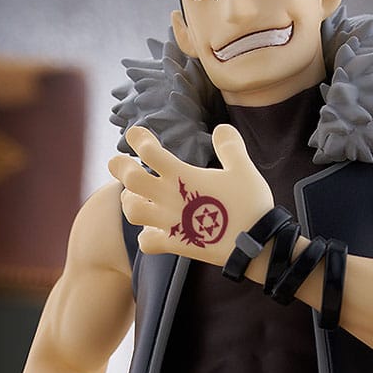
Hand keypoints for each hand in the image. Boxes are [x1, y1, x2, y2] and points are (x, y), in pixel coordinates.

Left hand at [108, 124, 273, 265]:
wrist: (255, 244)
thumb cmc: (250, 203)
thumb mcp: (243, 168)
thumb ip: (230, 146)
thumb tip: (221, 128)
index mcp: (183, 175)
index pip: (149, 151)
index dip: (138, 138)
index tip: (135, 134)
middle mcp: (170, 197)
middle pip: (130, 179)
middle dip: (119, 167)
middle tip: (117, 162)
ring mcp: (170, 222)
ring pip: (132, 210)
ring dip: (130, 201)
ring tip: (135, 196)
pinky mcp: (176, 244)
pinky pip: (147, 242)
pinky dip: (146, 236)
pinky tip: (153, 230)